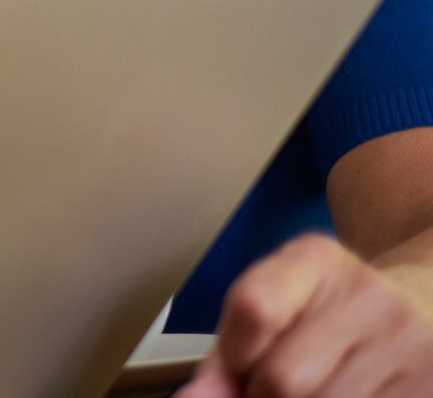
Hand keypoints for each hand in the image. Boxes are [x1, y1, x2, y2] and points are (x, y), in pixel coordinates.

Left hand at [179, 234, 432, 396]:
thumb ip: (229, 348)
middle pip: (281, 380)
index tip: (236, 369)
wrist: (423, 307)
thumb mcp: (276, 304)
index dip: (233, 358)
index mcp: (315, 259)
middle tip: (270, 388)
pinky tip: (336, 397)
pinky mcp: (428, 388)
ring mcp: (409, 345)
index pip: (254, 310)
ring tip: (307, 393)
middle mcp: (370, 296)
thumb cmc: (327, 312)